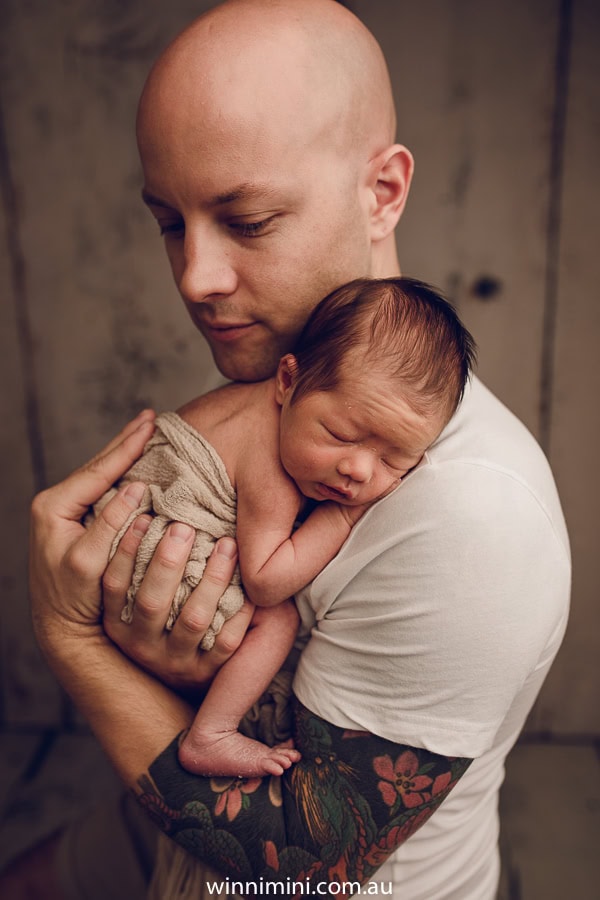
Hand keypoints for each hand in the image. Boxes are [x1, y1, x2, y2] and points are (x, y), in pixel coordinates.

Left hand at [30, 410, 156, 647]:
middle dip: (125, 441)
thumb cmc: (73, 599)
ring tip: (144, 431)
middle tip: (151, 417)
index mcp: (53, 507)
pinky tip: (134, 464)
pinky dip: (120, 472)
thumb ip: (109, 524)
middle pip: (98, 465)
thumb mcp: (89, 562)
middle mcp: (55, 504)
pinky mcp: (76, 521)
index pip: (97, 470)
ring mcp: (65, 512)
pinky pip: (103, 488)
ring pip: (100, 474)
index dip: (126, 448)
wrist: (61, 627)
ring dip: (124, 453)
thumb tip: (136, 488)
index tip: (150, 426)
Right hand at [102, 527, 252, 695]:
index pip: (114, 584)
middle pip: (152, 601)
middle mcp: (142, 644)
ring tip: (227, 544)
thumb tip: (142, 507)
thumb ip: (136, 564)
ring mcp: (175, 661)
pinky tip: (250, 585)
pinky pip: (226, 641)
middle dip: (168, 561)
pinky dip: (239, 611)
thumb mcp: (134, 598)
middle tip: (184, 526)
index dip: (125, 549)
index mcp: (118, 622)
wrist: (173, 687)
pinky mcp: (207, 672)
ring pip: (193, 619)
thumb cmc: (158, 623)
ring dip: (212, 579)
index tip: (144, 516)